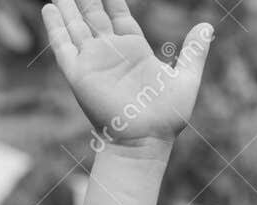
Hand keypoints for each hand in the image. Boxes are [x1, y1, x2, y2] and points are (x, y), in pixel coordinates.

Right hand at [41, 0, 212, 149]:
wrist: (144, 140)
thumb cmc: (167, 117)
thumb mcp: (186, 78)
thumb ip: (194, 52)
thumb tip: (208, 26)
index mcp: (134, 50)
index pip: (118, 16)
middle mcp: (111, 53)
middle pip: (94, 17)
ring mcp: (93, 62)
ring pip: (75, 26)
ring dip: (67, 8)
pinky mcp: (79, 74)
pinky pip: (63, 46)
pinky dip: (55, 27)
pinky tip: (49, 8)